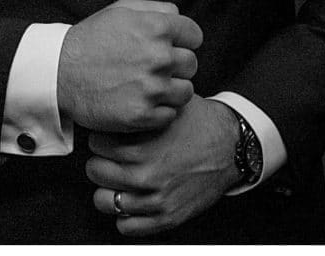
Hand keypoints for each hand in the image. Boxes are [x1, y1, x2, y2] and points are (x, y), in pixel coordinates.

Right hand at [56, 0, 199, 136]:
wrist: (61, 72)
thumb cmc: (92, 39)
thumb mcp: (120, 10)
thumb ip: (155, 8)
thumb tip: (177, 15)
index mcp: (156, 27)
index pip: (195, 35)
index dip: (183, 39)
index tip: (171, 46)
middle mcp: (159, 57)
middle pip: (191, 64)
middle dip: (177, 65)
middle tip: (155, 67)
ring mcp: (153, 88)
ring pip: (186, 91)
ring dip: (172, 89)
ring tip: (149, 85)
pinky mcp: (146, 115)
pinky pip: (171, 114)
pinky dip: (160, 110)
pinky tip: (142, 100)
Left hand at [86, 97, 240, 235]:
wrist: (228, 147)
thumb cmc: (197, 122)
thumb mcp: (164, 107)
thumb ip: (138, 108)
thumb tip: (113, 97)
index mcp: (141, 146)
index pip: (96, 143)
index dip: (100, 137)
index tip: (105, 137)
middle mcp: (145, 175)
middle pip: (95, 171)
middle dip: (99, 161)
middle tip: (108, 157)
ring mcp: (155, 200)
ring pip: (105, 202)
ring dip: (106, 190)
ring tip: (115, 180)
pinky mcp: (167, 218)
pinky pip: (127, 227)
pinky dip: (123, 216)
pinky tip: (129, 201)